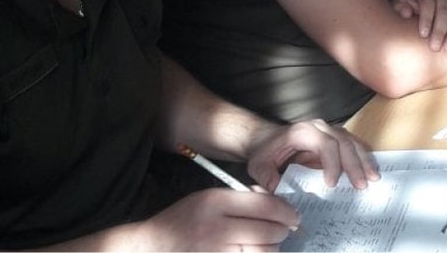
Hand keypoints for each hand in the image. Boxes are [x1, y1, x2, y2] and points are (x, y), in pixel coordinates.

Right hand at [139, 187, 297, 251]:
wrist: (152, 246)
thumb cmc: (184, 220)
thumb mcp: (208, 199)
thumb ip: (242, 200)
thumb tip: (278, 205)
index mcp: (216, 202)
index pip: (265, 206)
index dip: (287, 212)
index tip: (294, 216)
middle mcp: (216, 227)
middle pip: (268, 231)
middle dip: (282, 232)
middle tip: (284, 231)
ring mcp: (215, 252)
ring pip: (262, 252)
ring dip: (272, 249)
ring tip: (269, 244)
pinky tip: (255, 252)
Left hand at [244, 119, 380, 192]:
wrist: (266, 140)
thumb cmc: (265, 152)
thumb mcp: (259, 166)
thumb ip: (267, 178)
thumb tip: (279, 191)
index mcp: (303, 132)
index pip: (325, 144)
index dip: (332, 163)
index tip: (332, 184)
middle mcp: (320, 128)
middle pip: (344, 142)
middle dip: (354, 165)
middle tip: (361, 185)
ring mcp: (331, 132)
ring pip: (353, 142)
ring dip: (364, 161)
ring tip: (373, 179)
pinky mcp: (336, 140)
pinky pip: (354, 146)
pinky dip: (364, 159)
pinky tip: (371, 172)